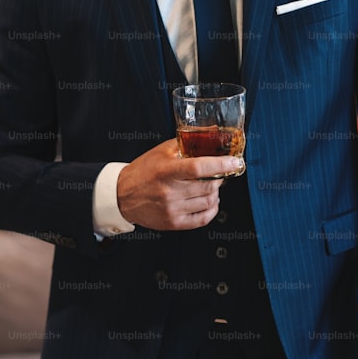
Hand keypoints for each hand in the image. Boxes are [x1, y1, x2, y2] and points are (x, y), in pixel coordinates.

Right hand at [116, 139, 241, 230]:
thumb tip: (209, 136)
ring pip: (208, 201)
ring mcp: (172, 209)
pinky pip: (203, 218)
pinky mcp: (173, 223)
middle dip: (219, 178)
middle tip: (218, 173)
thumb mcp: (160, 152)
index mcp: (166, 171)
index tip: (235, 162)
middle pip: (208, 186)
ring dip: (215, 193)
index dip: (221, 165)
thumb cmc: (143, 171)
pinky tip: (209, 201)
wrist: (122, 195)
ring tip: (211, 186)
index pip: (199, 168)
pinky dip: (212, 209)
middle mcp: (169, 191)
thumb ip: (184, 144)